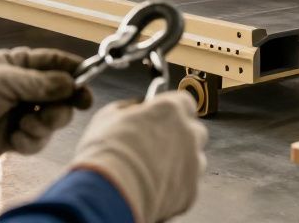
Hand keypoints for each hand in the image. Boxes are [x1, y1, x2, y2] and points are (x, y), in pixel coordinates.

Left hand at [0, 47, 92, 167]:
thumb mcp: (8, 80)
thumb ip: (42, 83)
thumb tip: (71, 84)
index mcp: (22, 65)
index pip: (57, 64)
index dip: (75, 73)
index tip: (87, 86)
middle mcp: (25, 87)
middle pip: (62, 96)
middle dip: (59, 108)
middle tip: (51, 114)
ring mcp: (22, 111)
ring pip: (53, 120)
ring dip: (42, 125)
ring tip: (24, 126)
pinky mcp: (17, 135)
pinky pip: (39, 140)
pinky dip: (30, 140)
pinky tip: (14, 138)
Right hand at [69, 92, 206, 222]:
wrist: (107, 195)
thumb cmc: (104, 153)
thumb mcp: (109, 117)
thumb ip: (130, 108)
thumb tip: (135, 110)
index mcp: (171, 109)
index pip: (185, 102)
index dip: (172, 112)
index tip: (161, 119)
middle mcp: (188, 133)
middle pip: (194, 131)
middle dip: (180, 137)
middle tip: (156, 146)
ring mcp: (193, 163)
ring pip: (194, 160)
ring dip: (180, 162)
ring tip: (153, 172)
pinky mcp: (191, 191)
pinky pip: (188, 185)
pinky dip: (175, 187)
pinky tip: (153, 189)